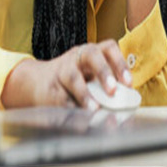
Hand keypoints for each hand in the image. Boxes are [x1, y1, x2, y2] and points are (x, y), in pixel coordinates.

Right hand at [1, 39, 132, 109]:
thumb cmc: (73, 78)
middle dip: (104, 72)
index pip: (108, 48)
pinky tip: (79, 118)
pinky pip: (60, 97)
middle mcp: (77, 57)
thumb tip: (125, 101)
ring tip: (95, 108)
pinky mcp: (50, 87)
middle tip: (113, 90)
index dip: (120, 63)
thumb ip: (105, 84)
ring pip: (73, 77)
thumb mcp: (89, 74)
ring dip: (85, 94)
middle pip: (91, 55)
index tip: (128, 82)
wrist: (37, 81)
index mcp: (91, 52)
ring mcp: (61, 70)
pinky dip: (71, 108)